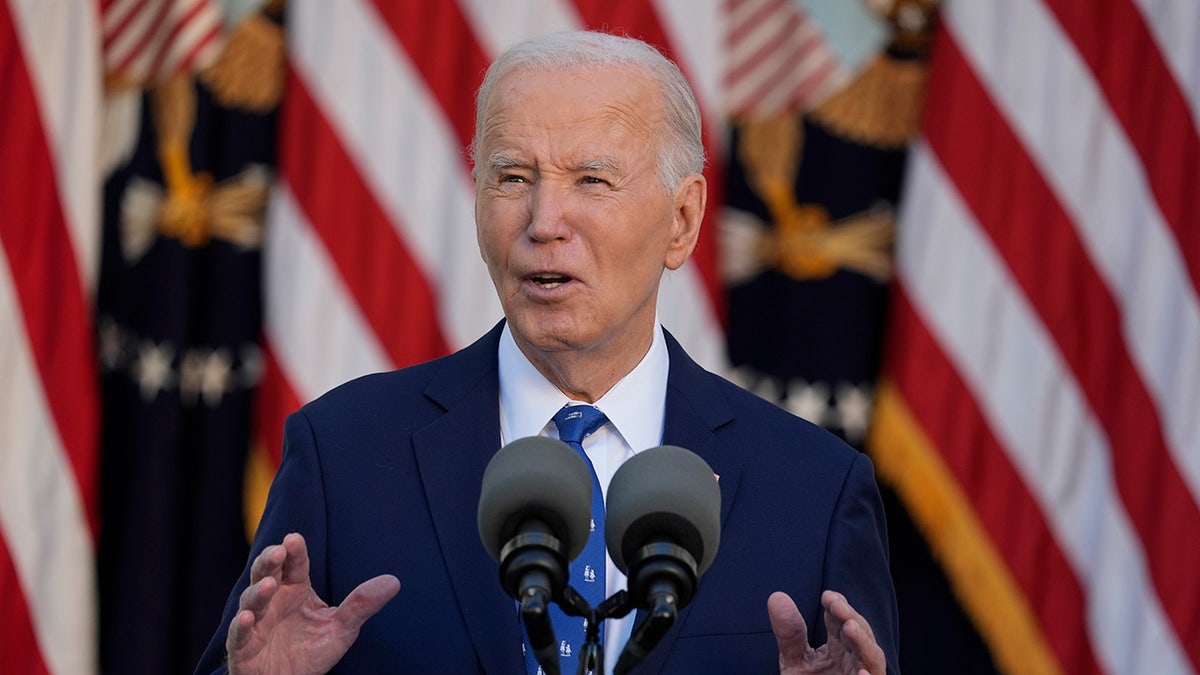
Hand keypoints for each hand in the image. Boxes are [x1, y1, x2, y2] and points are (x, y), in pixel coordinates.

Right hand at [226, 532, 400, 674]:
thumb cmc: (311, 649)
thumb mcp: (341, 627)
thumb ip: (362, 604)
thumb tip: (395, 581)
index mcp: (295, 589)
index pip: (295, 565)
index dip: (294, 551)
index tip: (295, 538)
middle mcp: (273, 601)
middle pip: (267, 573)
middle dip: (270, 561)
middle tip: (279, 551)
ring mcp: (256, 622)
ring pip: (251, 601)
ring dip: (259, 592)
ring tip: (270, 584)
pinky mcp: (243, 648)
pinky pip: (239, 635)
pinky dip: (241, 626)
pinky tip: (248, 618)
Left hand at [768, 590, 885, 674]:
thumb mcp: (795, 662)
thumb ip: (789, 633)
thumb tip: (776, 596)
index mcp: (840, 648)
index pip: (841, 621)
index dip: (837, 606)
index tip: (827, 596)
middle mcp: (855, 662)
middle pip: (859, 635)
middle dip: (850, 617)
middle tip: (836, 605)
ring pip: (872, 660)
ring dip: (863, 643)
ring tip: (850, 627)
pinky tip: (862, 673)